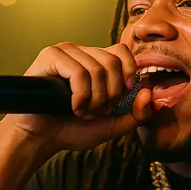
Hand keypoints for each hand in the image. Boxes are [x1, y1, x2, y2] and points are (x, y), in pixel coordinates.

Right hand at [7, 42, 151, 151]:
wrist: (40, 138)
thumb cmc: (72, 129)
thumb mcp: (112, 125)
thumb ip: (137, 114)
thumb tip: (149, 93)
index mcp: (96, 62)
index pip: (123, 51)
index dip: (128, 73)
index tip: (122, 96)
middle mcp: (82, 52)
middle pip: (113, 62)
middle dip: (110, 94)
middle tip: (96, 110)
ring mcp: (65, 51)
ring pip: (97, 69)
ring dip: (93, 99)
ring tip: (82, 111)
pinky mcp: (50, 56)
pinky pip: (78, 72)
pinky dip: (80, 96)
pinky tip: (72, 107)